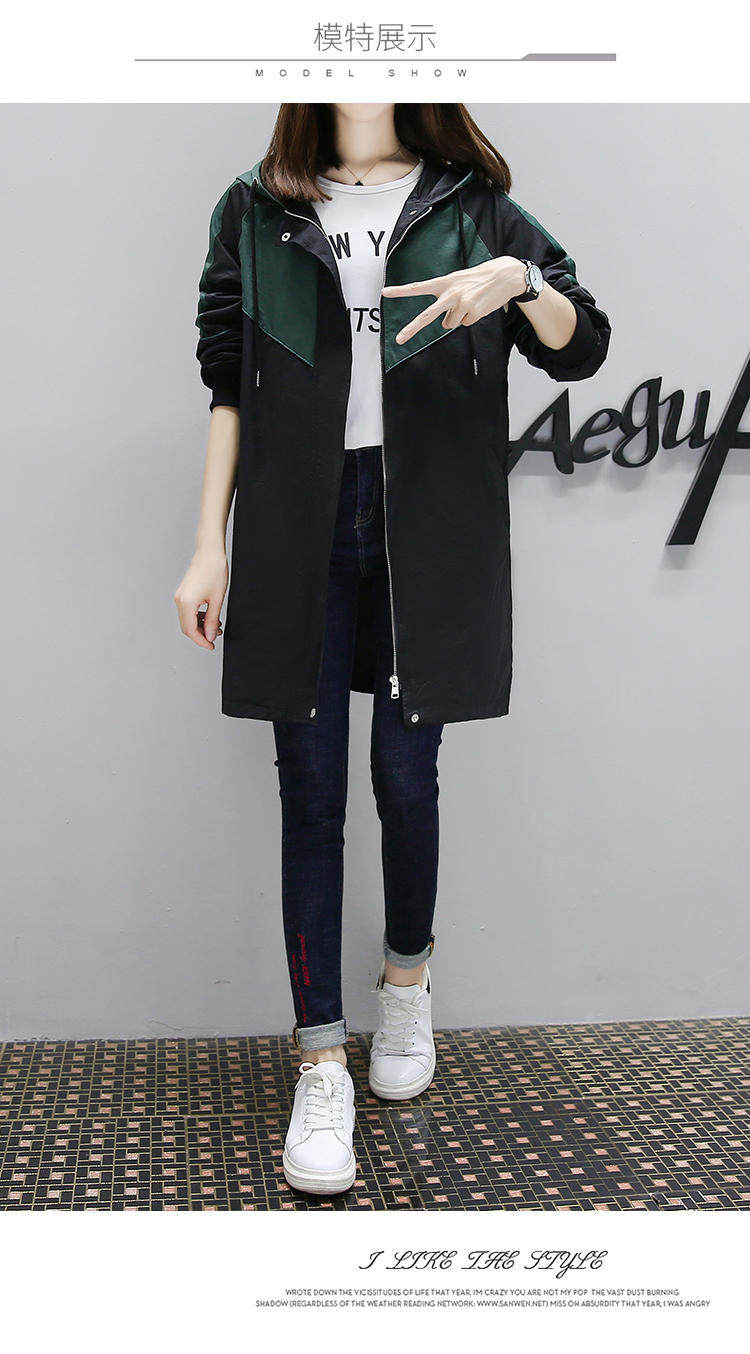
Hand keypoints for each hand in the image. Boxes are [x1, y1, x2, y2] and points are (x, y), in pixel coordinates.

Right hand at [174, 548, 227, 649]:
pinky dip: (197, 617)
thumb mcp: (217, 599)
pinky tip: (209, 616)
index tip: (211, 646)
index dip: (201, 641)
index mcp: (186, 603)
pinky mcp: (183, 593)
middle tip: (215, 636)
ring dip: (200, 626)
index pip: (190, 631)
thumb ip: (213, 620)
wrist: (210, 552)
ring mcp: (180, 596)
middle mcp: (179, 600)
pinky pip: (188, 612)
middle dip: (201, 634)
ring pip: (187, 620)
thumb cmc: (214, 570)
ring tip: (216, 626)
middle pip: (187, 627)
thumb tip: (211, 635)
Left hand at [382, 256, 527, 345]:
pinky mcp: (472, 312)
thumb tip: (444, 325)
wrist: (505, 275)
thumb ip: (447, 300)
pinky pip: (465, 323)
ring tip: (472, 301)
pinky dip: (471, 318)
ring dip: (459, 317)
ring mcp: (461, 304)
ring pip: (450, 324)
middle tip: (399, 339)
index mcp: (444, 282)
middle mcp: (450, 293)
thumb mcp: (459, 282)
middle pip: (427, 315)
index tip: (385, 293)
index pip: (419, 287)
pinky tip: (479, 305)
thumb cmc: (480, 278)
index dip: (401, 291)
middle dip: (412, 328)